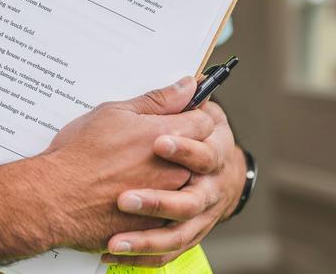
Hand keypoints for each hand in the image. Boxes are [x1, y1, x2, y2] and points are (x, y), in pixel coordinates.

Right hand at [38, 77, 216, 251]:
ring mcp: (166, 199)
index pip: (204, 121)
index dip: (190, 115)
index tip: (176, 115)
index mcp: (167, 135)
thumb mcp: (114, 113)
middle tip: (151, 144)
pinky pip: (168, 211)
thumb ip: (157, 100)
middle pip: (199, 153)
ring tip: (137, 170)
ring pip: (184, 183)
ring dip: (169, 175)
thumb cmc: (79, 153)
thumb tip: (188, 86)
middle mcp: (174, 168)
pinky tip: (132, 192)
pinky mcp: (155, 225)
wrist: (55, 198)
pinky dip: (156, 202)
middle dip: (182, 146)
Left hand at [101, 101, 246, 266]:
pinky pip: (168, 253)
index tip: (157, 143)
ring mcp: (200, 217)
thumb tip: (189, 80)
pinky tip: (113, 253)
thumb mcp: (180, 117)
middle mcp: (209, 190)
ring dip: (146, 239)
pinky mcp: (187, 234)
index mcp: (211, 154)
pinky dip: (143, 256)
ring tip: (116, 240)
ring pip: (177, 235)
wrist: (222, 178)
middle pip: (190, 202)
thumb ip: (175, 105)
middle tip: (125, 200)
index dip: (182, 148)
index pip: (203, 152)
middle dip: (158, 201)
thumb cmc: (198, 140)